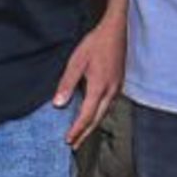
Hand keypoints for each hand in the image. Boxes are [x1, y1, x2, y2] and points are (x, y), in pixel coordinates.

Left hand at [54, 10, 126, 146]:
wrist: (116, 31)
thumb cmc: (95, 44)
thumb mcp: (76, 62)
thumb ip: (67, 84)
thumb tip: (58, 104)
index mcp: (99, 87)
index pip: (86, 116)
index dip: (77, 130)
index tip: (68, 140)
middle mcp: (110, 91)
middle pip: (97, 119)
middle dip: (85, 133)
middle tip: (74, 145)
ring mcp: (117, 88)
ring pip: (104, 114)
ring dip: (92, 126)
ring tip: (82, 134)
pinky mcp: (118, 84)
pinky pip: (108, 106)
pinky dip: (99, 115)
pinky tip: (94, 115)